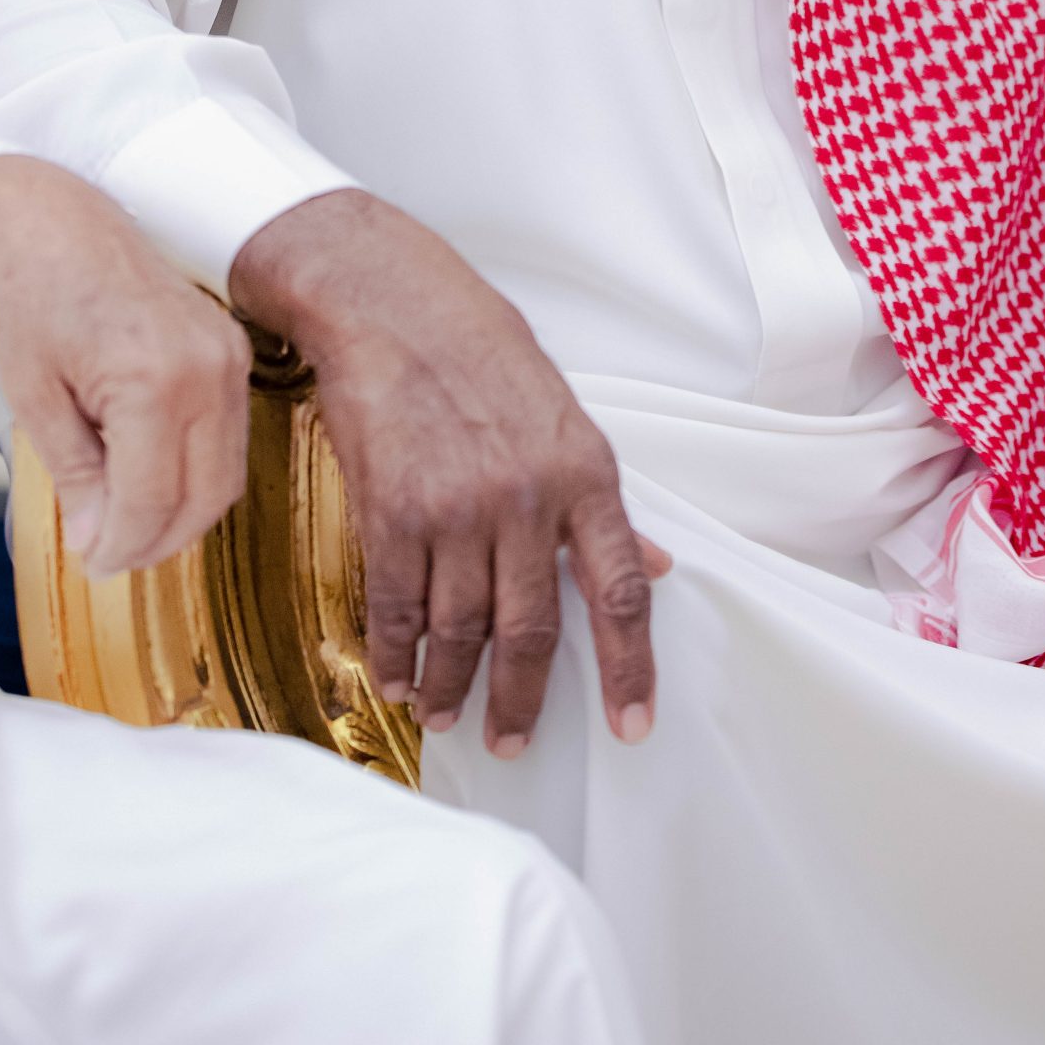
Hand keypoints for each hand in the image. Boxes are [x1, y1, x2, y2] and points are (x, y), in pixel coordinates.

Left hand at [0, 155, 249, 578]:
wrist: (67, 229)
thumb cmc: (41, 300)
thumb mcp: (37, 400)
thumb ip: (76, 476)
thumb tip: (98, 540)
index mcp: (154, 378)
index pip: (153, 499)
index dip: (123, 545)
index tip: (92, 562)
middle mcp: (208, 369)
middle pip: (204, 496)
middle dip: (157, 540)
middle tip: (109, 557)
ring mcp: (230, 358)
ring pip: (227, 475)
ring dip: (182, 515)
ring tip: (130, 526)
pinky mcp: (236, 353)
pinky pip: (231, 439)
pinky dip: (198, 475)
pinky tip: (155, 483)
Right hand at [229, 190, 669, 757]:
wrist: (395, 304)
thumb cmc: (483, 351)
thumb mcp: (566, 415)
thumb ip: (601, 501)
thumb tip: (653, 565)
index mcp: (584, 472)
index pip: (621, 590)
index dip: (630, 668)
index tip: (633, 725)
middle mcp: (526, 498)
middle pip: (534, 629)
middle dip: (523, 700)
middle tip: (512, 740)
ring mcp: (457, 508)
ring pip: (461, 629)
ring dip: (454, 684)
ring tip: (450, 713)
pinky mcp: (392, 510)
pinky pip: (399, 606)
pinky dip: (398, 651)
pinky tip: (400, 674)